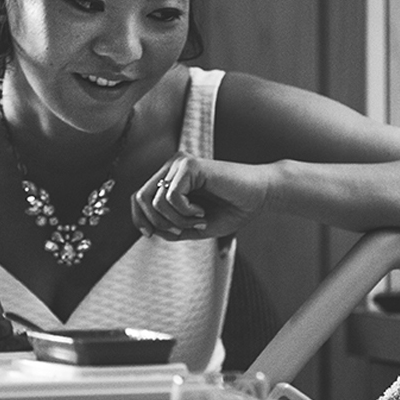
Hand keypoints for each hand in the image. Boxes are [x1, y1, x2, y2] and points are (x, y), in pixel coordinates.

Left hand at [131, 153, 269, 239]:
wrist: (260, 197)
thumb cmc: (232, 210)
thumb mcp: (195, 226)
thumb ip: (172, 228)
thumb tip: (150, 231)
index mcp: (171, 178)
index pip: (139, 196)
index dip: (139, 218)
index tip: (151, 235)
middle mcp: (172, 167)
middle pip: (141, 198)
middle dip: (157, 223)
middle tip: (183, 231)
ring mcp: (180, 163)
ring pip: (157, 201)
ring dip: (177, 221)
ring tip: (199, 221)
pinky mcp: (190, 165)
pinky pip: (171, 197)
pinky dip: (185, 213)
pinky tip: (202, 213)